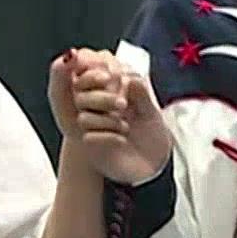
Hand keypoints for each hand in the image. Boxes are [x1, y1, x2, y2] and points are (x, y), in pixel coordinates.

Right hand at [48, 49, 172, 185]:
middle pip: (81, 95)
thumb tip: (128, 76)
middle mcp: (97, 110)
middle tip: (124, 104)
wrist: (155, 163)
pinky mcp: (93, 148)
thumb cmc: (151, 133)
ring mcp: (94, 129)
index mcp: (109, 94)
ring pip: (84, 118)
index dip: (96, 74)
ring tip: (125, 126)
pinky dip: (108, 137)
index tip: (114, 76)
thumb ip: (140, 92)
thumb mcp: (150, 110)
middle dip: (103, 97)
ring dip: (106, 120)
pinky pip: (90, 138)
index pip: (91, 78)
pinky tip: (122, 138)